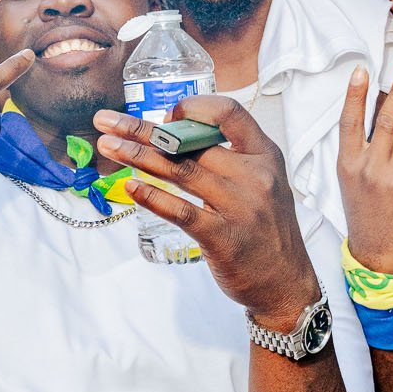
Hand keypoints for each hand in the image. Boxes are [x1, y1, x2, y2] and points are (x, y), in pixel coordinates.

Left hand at [93, 95, 317, 324]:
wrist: (286, 283)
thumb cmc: (265, 229)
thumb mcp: (262, 182)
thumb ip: (228, 158)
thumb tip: (175, 135)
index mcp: (264, 155)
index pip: (229, 113)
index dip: (194, 108)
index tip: (165, 115)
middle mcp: (254, 176)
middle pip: (190, 143)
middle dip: (142, 130)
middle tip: (106, 121)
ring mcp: (239, 206)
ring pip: (180, 171)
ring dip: (137, 156)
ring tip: (107, 147)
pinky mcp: (223, 237)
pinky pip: (182, 211)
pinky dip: (153, 197)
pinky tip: (131, 186)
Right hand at [337, 62, 392, 274]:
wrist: (375, 252)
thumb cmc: (364, 210)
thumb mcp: (349, 178)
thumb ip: (360, 148)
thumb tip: (381, 110)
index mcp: (348, 163)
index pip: (350, 122)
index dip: (355, 95)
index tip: (362, 69)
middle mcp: (370, 168)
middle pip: (386, 121)